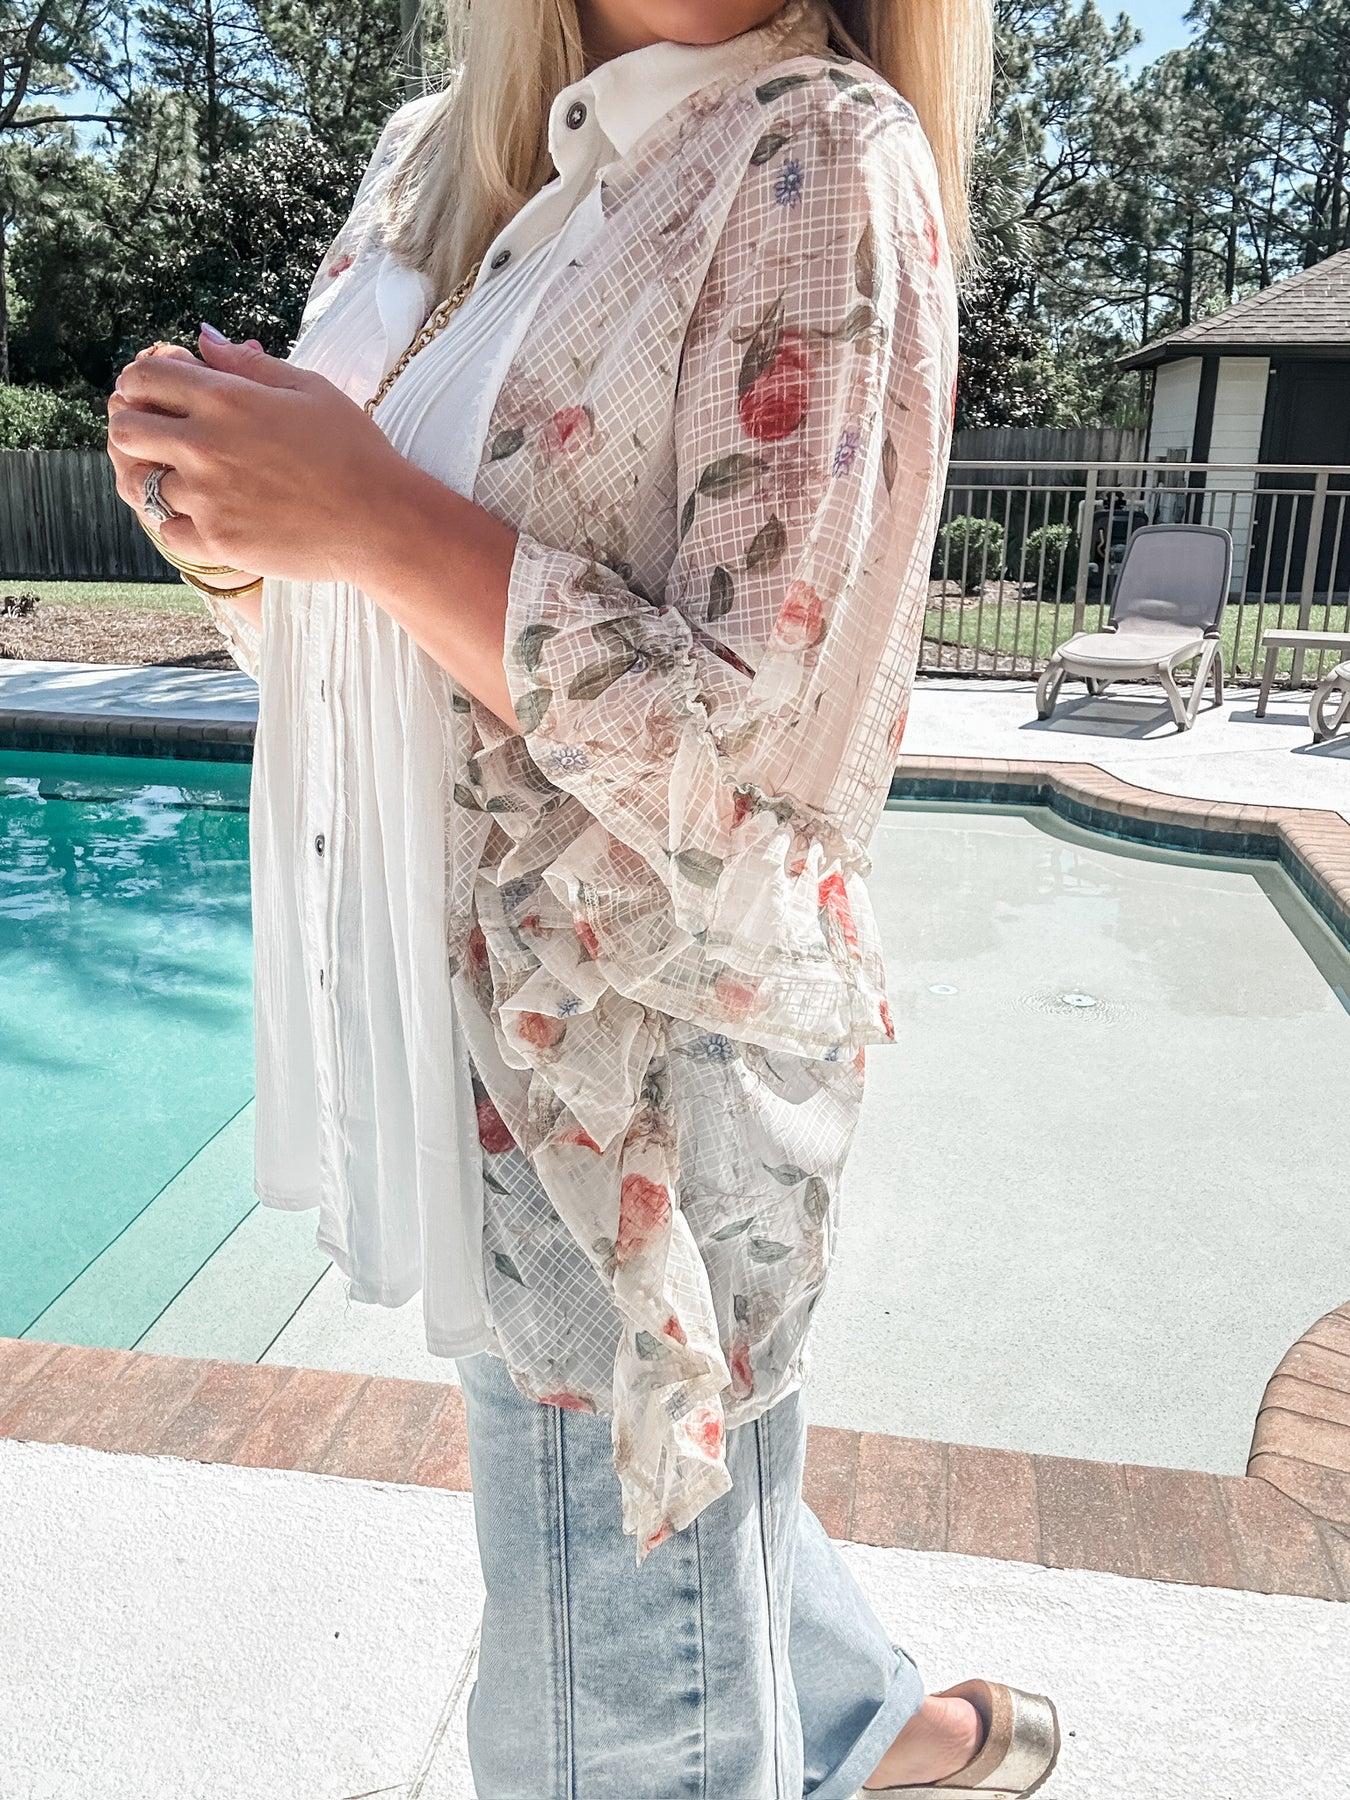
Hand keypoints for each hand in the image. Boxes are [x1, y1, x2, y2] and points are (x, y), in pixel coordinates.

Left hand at [107, 327, 412, 586]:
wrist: (381, 520)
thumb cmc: (354, 450)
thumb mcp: (309, 388)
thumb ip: (248, 362)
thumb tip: (202, 338)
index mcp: (225, 399)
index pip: (144, 378)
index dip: (141, 382)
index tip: (155, 394)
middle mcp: (205, 446)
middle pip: (126, 430)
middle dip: (134, 427)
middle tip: (161, 438)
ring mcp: (206, 497)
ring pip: (142, 484)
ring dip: (158, 478)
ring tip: (185, 480)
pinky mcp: (217, 541)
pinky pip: (168, 531)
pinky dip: (180, 524)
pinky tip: (206, 516)